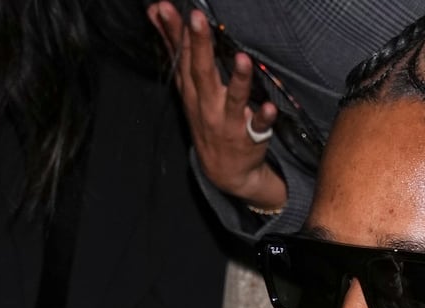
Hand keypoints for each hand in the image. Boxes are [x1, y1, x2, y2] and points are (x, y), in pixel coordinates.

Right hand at [147, 1, 287, 211]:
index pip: (181, 57)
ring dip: (237, 80)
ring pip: (233, 98)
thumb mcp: (187, 91)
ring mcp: (228, 122)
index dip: (173, 32)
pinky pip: (258, 127)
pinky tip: (269, 107)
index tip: (164, 9)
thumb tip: (156, 13)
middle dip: (199, 44)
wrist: (223, 173)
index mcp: (192, 92)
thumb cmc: (206, 123)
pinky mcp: (250, 137)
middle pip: (202, 72)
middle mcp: (207, 105)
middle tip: (196, 17)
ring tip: (240, 59)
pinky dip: (263, 118)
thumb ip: (176, 52)